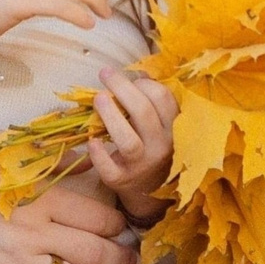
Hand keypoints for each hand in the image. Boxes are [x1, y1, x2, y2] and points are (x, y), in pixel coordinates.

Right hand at [0, 136, 138, 263]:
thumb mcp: (5, 145)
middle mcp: (30, 231)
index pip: (98, 216)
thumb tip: (91, 150)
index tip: (122, 226)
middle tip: (130, 258)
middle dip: (119, 257)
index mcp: (38, 194)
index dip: (118, 224)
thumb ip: (50, 152)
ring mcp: (9, 261)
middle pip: (94, 252)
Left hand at [87, 68, 177, 217]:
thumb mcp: (160, 125)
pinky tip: (92, 141)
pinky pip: (109, 168)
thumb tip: (138, 73)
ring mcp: (141, 165)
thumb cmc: (152, 147)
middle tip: (104, 74)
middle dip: (122, 88)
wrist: (148, 190)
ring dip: (111, 117)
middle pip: (144, 112)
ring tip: (98, 98)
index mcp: (172, 128)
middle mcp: (161, 146)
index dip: (143, 82)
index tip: (129, 78)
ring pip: (128, 140)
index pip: (162, 98)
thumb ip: (153, 101)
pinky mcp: (120, 180)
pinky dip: (99, 154)